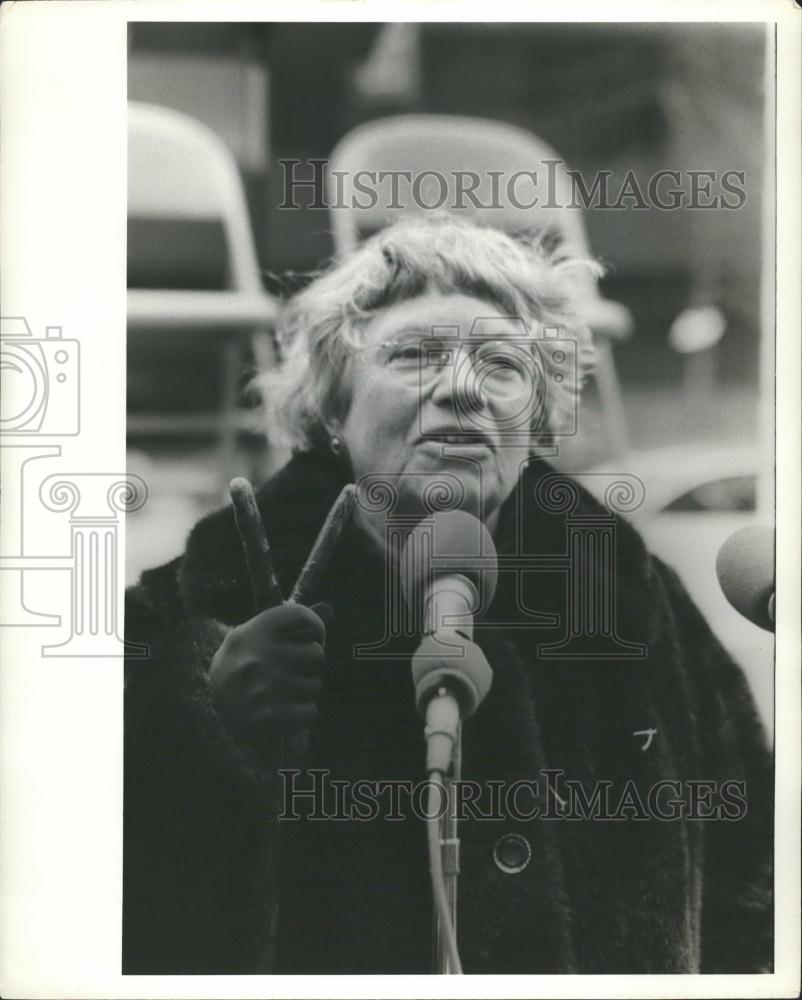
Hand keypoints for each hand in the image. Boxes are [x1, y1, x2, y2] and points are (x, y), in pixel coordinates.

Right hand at [208, 602, 329, 748]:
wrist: (209, 715)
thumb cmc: (243, 668)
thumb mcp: (257, 639)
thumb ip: (292, 625)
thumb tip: (330, 610)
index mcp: (254, 633)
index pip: (301, 615)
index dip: (316, 627)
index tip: (312, 637)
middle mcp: (258, 657)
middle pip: (317, 654)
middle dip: (310, 665)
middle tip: (293, 672)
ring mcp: (264, 688)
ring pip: (315, 685)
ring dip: (304, 692)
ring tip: (283, 693)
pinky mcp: (269, 717)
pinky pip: (311, 712)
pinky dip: (302, 715)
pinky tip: (285, 713)